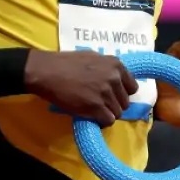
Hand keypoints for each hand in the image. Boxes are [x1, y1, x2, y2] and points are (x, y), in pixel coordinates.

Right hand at [22, 50, 137, 127]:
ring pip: (117, 113)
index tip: (113, 95)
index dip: (122, 93)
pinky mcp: (96, 107)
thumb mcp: (92, 57)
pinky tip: (93, 117)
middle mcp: (114, 78)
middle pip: (125, 102)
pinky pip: (108, 120)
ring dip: (107, 113)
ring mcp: (106, 93)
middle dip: (114, 104)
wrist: (48, 72)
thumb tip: (115, 77)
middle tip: (100, 103)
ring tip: (94, 110)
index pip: (132, 87)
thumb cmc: (66, 62)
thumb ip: (107, 67)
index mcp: (116, 65)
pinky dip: (102, 121)